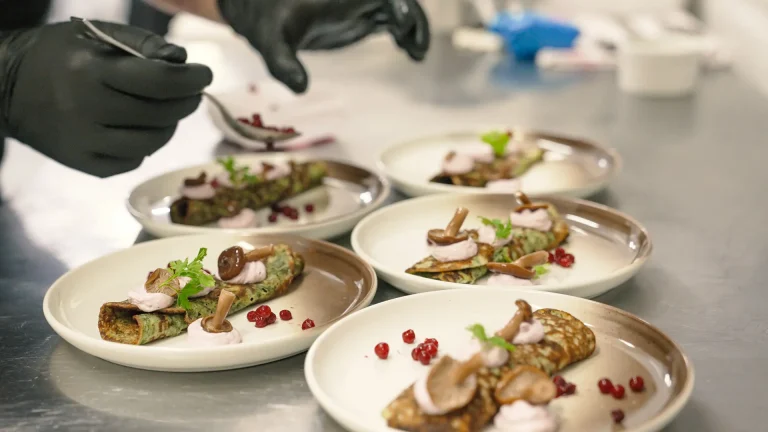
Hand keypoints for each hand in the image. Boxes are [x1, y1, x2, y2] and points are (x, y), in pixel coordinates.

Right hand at [0, 21, 211, 176]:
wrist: (6, 87)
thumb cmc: (59, 55)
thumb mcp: (96, 34)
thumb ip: (143, 44)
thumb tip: (183, 61)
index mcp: (92, 73)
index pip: (160, 82)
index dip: (191, 79)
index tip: (205, 74)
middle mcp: (88, 111)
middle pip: (161, 115)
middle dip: (185, 102)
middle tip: (191, 92)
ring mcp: (85, 143)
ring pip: (152, 143)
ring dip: (168, 125)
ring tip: (165, 109)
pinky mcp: (83, 165)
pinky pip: (133, 160)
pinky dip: (144, 145)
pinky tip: (135, 127)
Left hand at [216, 0, 429, 92]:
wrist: (255, 8)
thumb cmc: (263, 18)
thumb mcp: (269, 40)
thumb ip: (282, 62)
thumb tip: (298, 88)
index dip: (397, 3)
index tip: (401, 24)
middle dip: (412, 17)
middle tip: (416, 50)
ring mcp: (359, 3)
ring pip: (398, 7)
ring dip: (412, 26)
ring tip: (415, 54)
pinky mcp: (360, 15)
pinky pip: (391, 17)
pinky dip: (403, 30)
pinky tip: (408, 51)